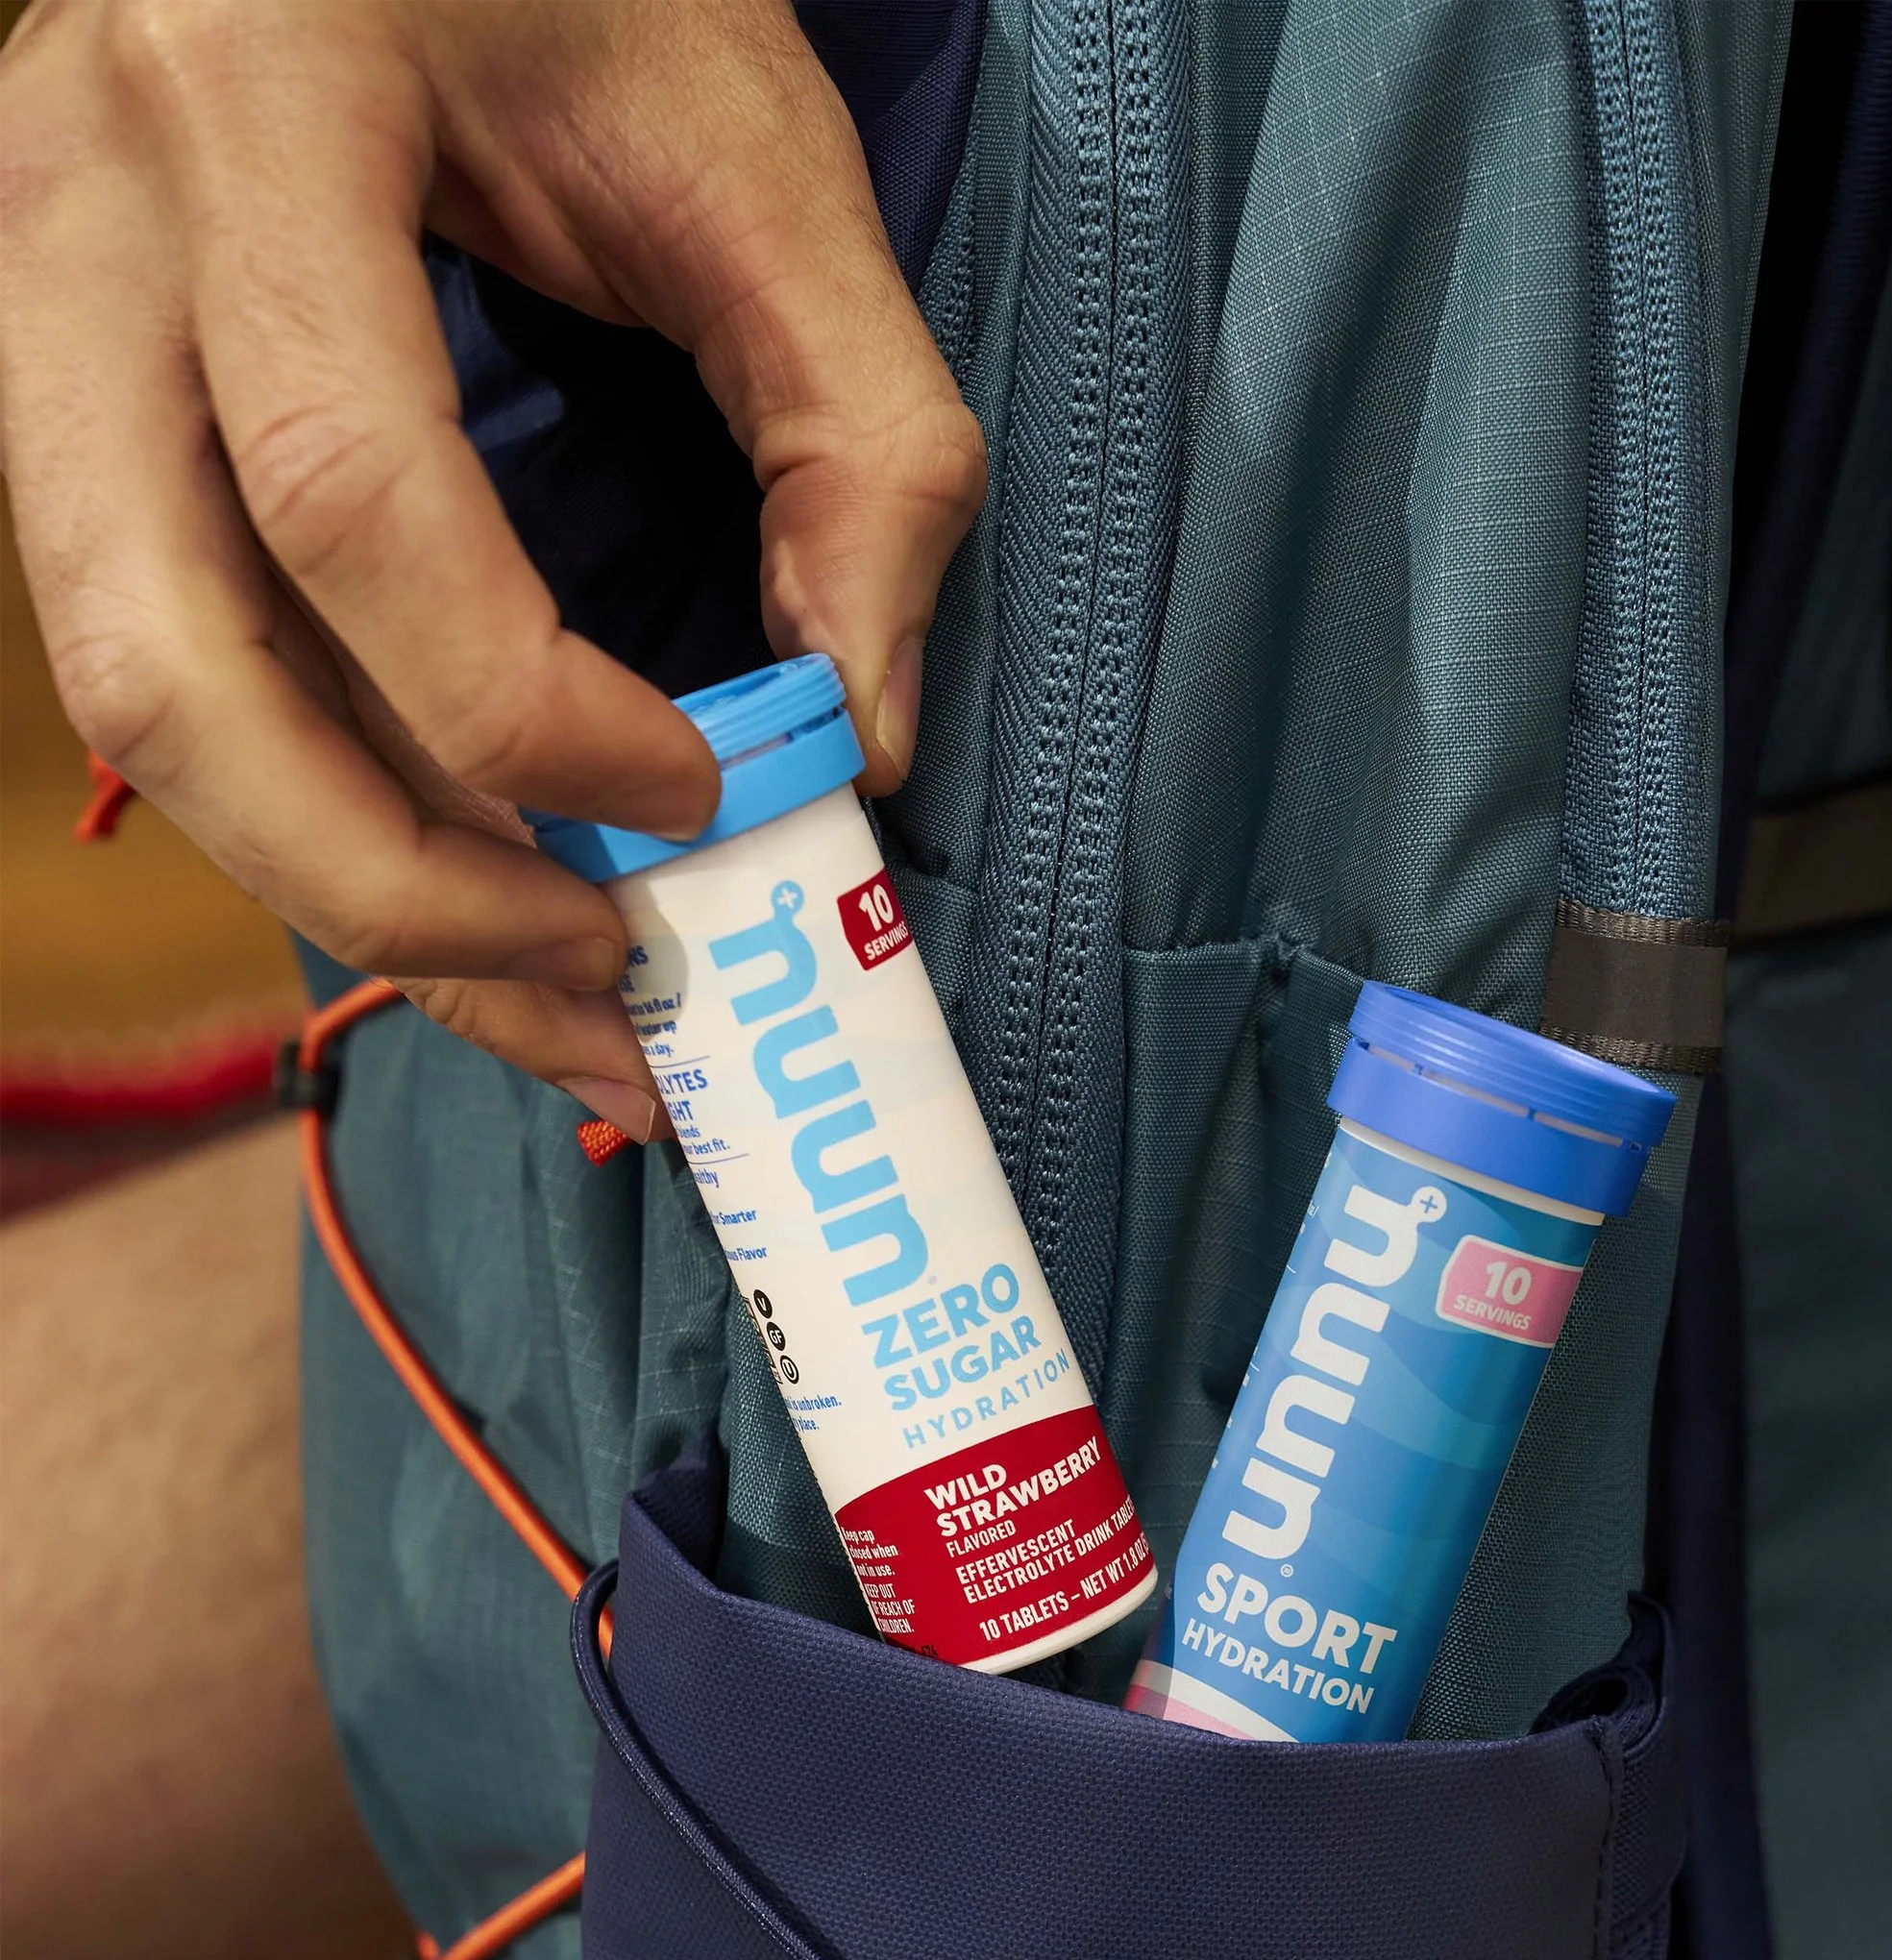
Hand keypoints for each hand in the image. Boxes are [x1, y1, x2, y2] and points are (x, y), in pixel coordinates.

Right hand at [0, 0, 984, 1127]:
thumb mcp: (762, 148)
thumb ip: (864, 437)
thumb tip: (856, 737)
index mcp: (248, 94)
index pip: (345, 488)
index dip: (521, 706)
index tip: (699, 798)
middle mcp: (80, 210)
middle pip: (169, 661)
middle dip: (392, 883)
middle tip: (607, 980)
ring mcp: (33, 310)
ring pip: (136, 703)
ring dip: (351, 893)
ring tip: (563, 989)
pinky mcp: (59, 400)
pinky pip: (166, 667)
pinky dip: (320, 816)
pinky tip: (475, 893)